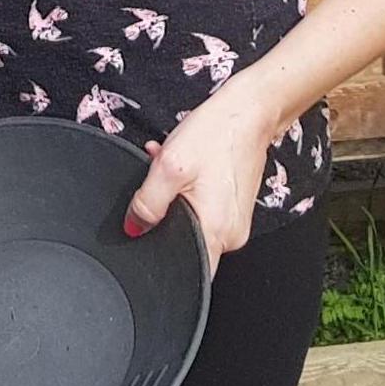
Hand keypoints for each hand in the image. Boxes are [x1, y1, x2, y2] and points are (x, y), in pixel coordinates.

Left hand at [123, 86, 274, 258]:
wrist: (250, 111)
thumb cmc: (216, 134)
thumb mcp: (169, 165)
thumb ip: (148, 203)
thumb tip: (133, 228)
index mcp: (216, 232)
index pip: (188, 274)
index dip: (164, 264)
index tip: (152, 238)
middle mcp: (231, 235)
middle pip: (187, 245)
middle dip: (167, 217)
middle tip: (161, 185)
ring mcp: (236, 222)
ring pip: (195, 224)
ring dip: (177, 200)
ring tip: (172, 170)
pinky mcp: (235, 208)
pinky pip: (207, 212)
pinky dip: (191, 194)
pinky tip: (185, 171)